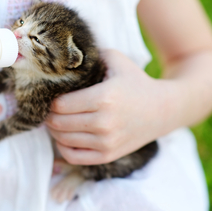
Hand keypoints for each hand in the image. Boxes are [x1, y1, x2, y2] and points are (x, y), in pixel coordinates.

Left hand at [46, 49, 178, 164]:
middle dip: (49, 115)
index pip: (61, 104)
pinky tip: (64, 137)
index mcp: (104, 98)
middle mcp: (104, 122)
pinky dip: (62, 148)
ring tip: (55, 120)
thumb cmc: (135, 82)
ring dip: (53, 130)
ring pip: (63, 140)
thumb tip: (64, 53)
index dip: (50, 100)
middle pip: (58, 123)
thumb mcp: (116, 59)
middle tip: (48, 109)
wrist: (163, 109)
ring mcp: (106, 142)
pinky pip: (73, 157)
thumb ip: (91, 53)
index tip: (51, 95)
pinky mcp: (108, 155)